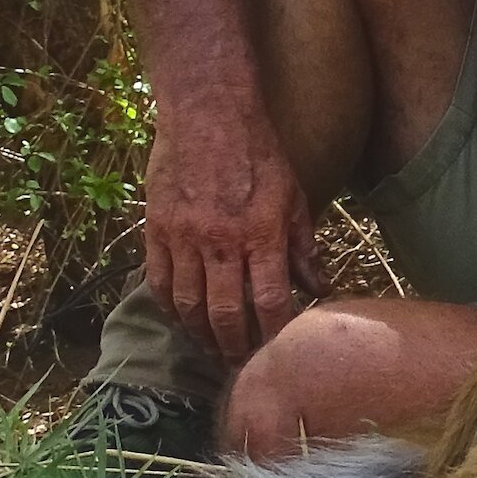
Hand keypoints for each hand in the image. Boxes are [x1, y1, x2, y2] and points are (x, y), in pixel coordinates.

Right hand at [141, 111, 325, 365]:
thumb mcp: (294, 197)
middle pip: (225, 313)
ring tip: (212, 348)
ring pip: (188, 305)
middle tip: (241, 363)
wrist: (207, 113)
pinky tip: (181, 320)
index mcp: (261, 233)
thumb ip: (303, 248)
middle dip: (234, 346)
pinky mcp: (156, 229)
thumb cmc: (259, 154)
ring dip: (200, 334)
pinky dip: (169, 308)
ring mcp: (183, 237)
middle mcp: (220, 241)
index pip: (270, 301)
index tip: (278, 351)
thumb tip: (320, 289)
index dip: (274, 333)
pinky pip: (158, 282)